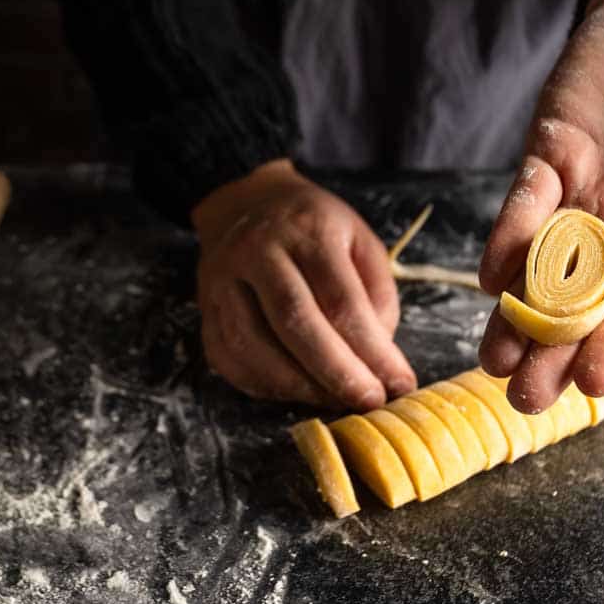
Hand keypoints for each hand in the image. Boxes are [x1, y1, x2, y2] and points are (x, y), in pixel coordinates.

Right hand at [191, 159, 415, 407]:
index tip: (398, 382)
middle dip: (335, 372)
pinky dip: (261, 384)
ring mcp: (222, 278)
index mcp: (307, 230)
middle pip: (294, 321)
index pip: (341, 299)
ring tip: (333, 399)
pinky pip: (226, 356)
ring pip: (252, 344)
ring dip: (297, 384)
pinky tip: (293, 391)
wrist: (250, 202)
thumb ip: (377, 295)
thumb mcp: (360, 241)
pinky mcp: (204, 305)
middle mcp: (258, 250)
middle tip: (368, 401)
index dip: (372, 350)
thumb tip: (379, 358)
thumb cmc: (315, 229)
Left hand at [478, 0, 603, 412]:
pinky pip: (525, 202)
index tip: (596, 381)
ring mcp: (587, 194)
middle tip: (526, 399)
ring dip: (519, 312)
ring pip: (547, 266)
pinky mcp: (550, 156)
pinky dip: (507, 236)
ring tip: (493, 359)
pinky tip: (488, 275)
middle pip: (593, 301)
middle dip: (559, 348)